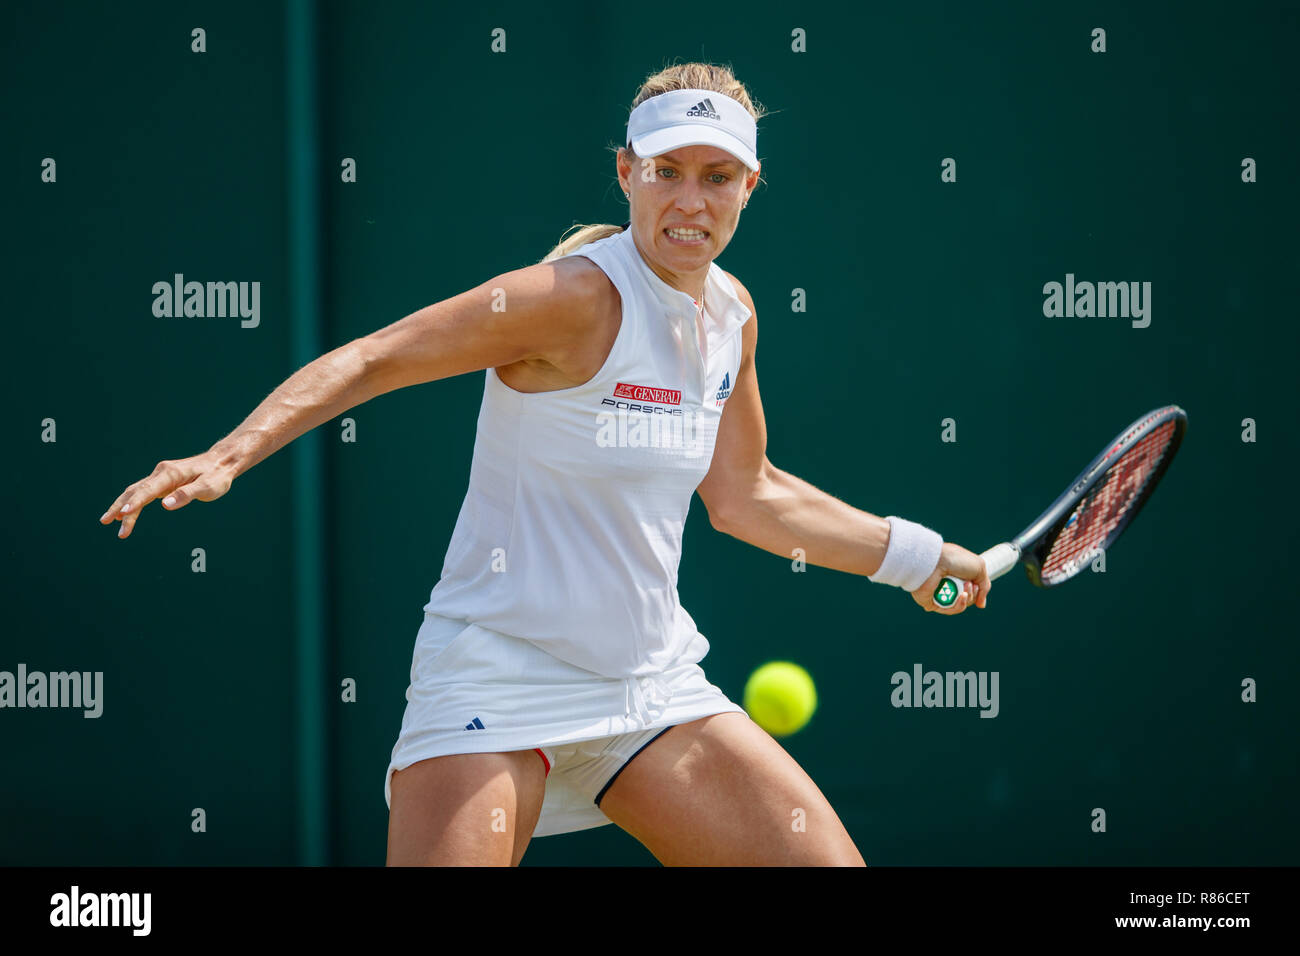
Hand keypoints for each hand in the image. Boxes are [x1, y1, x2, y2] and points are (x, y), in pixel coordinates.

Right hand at [99, 451, 235, 538]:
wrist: (222, 462)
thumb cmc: (217, 476)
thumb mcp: (208, 487)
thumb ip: (186, 495)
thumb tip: (165, 505)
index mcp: (170, 474)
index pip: (147, 490)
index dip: (134, 503)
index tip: (122, 515)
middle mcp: (162, 473)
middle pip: (135, 491)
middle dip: (120, 507)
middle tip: (106, 522)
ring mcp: (161, 477)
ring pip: (136, 492)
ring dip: (123, 506)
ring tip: (109, 521)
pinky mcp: (163, 482)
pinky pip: (143, 493)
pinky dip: (132, 503)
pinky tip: (124, 514)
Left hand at [910, 542, 990, 614]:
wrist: (936, 561)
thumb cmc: (956, 559)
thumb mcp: (979, 569)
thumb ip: (984, 587)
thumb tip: (981, 605)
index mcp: (956, 574)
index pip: (969, 590)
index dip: (976, 591)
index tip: (976, 584)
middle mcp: (947, 584)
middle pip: (965, 599)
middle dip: (972, 594)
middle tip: (970, 584)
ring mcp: (938, 594)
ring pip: (958, 606)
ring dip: (967, 599)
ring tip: (966, 588)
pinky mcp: (931, 602)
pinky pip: (948, 610)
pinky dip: (959, 605)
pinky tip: (962, 596)